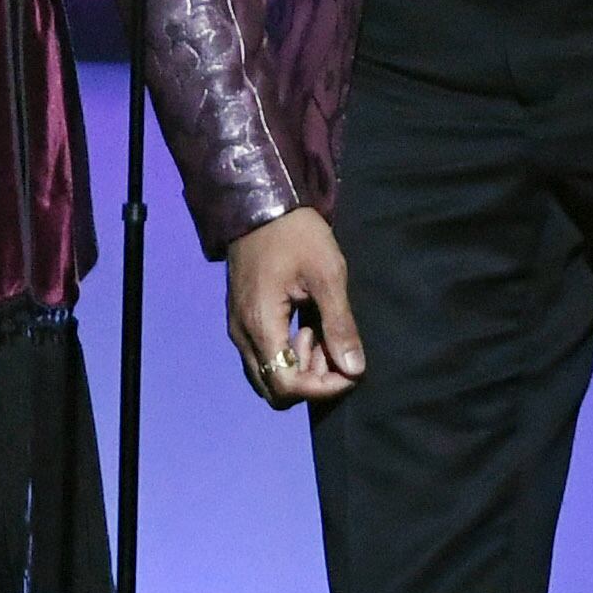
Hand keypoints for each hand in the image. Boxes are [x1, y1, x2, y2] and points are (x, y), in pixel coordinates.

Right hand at [224, 204, 364, 407]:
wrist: (263, 203)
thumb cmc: (296, 234)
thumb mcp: (327, 275)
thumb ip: (340, 325)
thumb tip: (354, 369)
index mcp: (260, 324)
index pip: (287, 384)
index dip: (323, 387)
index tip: (349, 368)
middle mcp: (242, 333)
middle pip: (274, 388)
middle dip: (312, 381)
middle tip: (335, 350)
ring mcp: (238, 325)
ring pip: (268, 374)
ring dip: (301, 367)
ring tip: (323, 335)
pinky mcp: (241, 317)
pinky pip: (264, 355)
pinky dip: (289, 353)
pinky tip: (307, 328)